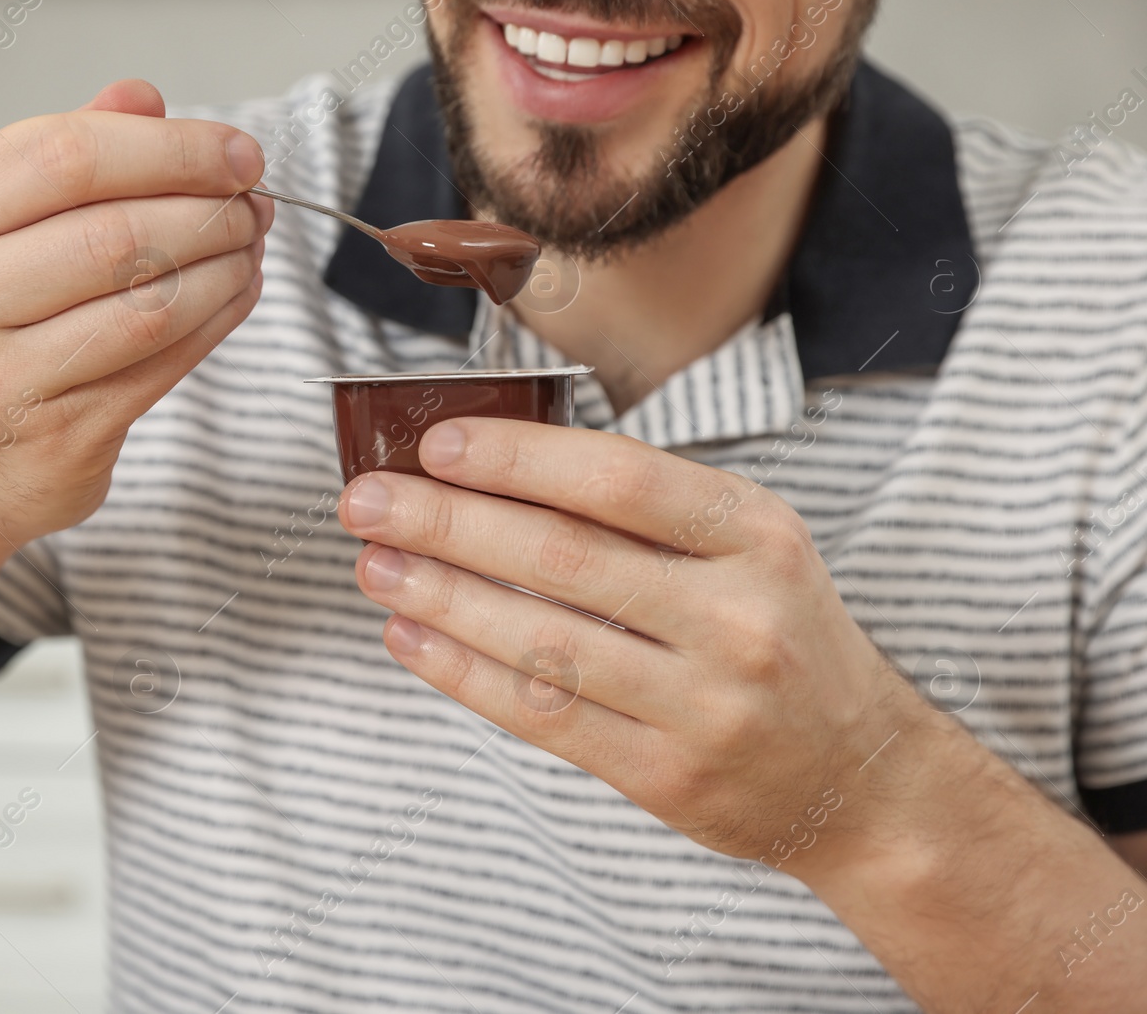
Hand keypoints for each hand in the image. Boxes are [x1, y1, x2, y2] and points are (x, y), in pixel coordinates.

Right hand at [0, 79, 271, 547]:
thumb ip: (66, 159)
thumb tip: (145, 98)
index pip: (65, 154)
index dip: (170, 147)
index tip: (237, 152)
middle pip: (115, 231)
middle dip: (210, 210)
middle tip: (254, 206)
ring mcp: (1, 377)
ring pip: (148, 303)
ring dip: (225, 266)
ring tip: (251, 247)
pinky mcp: (58, 436)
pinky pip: (163, 364)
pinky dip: (218, 321)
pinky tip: (238, 293)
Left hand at [337, 417, 923, 872]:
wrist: (860, 780)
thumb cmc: (782, 637)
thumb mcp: (751, 547)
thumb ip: (649, 510)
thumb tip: (495, 468)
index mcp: (757, 534)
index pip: (619, 478)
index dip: (517, 458)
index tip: (434, 445)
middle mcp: (737, 616)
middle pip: (564, 557)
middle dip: (446, 522)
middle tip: (364, 500)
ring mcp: (705, 703)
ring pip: (542, 640)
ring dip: (439, 597)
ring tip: (371, 563)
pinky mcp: (667, 776)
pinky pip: (543, 716)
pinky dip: (463, 673)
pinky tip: (410, 636)